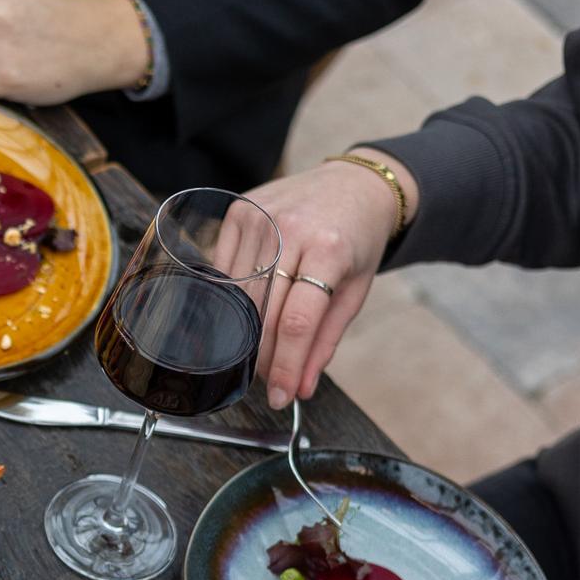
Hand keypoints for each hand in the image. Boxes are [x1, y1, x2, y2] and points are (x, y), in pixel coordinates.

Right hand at [224, 151, 415, 407]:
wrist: (354, 183)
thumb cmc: (357, 239)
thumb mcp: (356, 290)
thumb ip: (326, 339)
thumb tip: (300, 387)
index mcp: (329, 247)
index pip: (297, 320)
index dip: (285, 365)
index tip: (279, 396)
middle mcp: (290, 228)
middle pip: (261, 311)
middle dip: (262, 357)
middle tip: (267, 382)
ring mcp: (260, 216)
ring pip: (236, 295)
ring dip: (243, 334)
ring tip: (256, 354)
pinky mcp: (238, 211)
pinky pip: (222, 269)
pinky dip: (229, 300)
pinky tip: (240, 317)